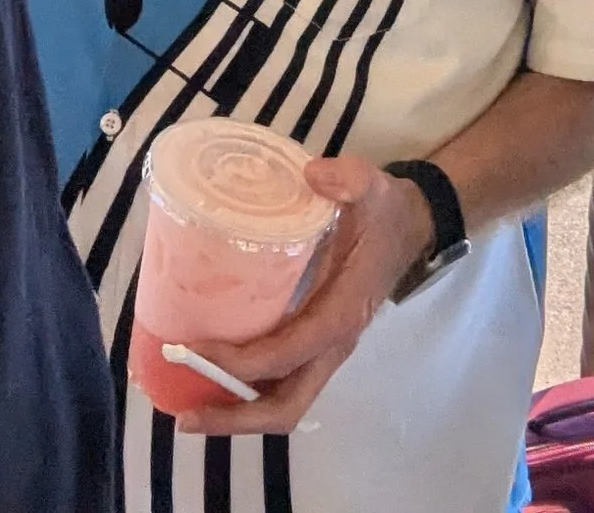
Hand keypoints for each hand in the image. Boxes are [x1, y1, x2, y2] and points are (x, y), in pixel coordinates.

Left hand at [170, 157, 434, 436]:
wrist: (409, 227)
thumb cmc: (383, 212)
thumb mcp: (371, 186)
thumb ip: (347, 178)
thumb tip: (313, 175)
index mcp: (342, 311)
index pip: (290, 352)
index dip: (244, 361)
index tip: (199, 349)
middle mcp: (333, 343)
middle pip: (286, 405)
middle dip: (236, 418)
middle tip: (185, 416)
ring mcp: (323, 349)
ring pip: (282, 403)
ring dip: (236, 413)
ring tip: (184, 403)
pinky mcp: (313, 343)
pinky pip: (279, 382)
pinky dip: (243, 391)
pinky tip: (208, 376)